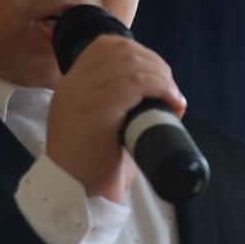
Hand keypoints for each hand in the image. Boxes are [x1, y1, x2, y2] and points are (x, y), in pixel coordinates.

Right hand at [46, 33, 187, 203]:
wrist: (75, 196)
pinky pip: (133, 83)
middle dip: (154, 64)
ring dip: (161, 76)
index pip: (104, 47)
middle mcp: (73, 85)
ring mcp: (82, 96)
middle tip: (170, 89)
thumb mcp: (100, 127)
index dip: (138, 53)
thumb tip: (154, 98)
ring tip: (173, 97)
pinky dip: (159, 87)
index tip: (157, 75)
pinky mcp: (96, 112)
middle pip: (120, 50)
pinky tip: (170, 100)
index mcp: (71, 86)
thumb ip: (116, 107)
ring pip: (129, 63)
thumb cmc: (94, 168)